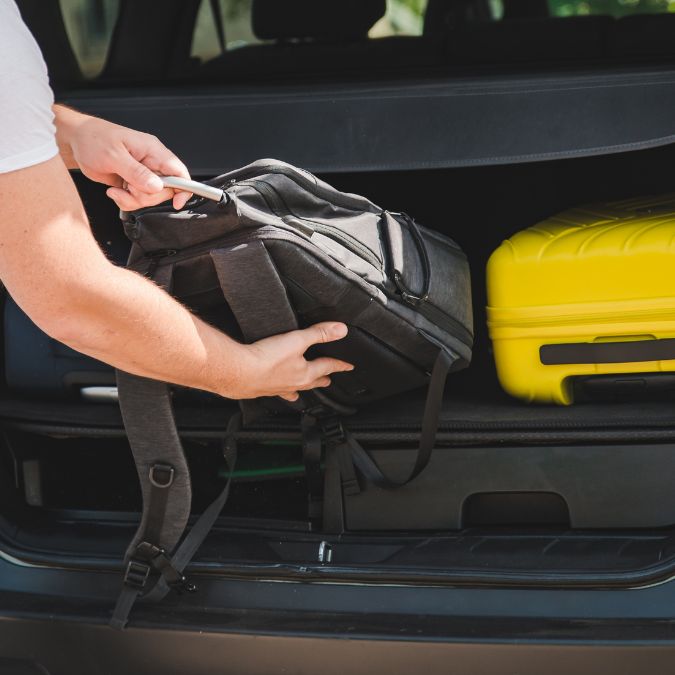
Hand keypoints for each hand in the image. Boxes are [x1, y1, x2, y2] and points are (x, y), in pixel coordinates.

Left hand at [53, 105, 191, 210]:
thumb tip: (157, 186)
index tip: (177, 202)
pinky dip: (125, 200)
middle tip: (128, 187)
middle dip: (146, 196)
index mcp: (152, 150)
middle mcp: (151, 162)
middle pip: (165, 191)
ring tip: (117, 189)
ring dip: (133, 199)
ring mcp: (142, 174)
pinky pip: (137, 200)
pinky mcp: (133, 182)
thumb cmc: (93, 139)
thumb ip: (137, 173)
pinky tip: (115, 190)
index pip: (179, 171)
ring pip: (150, 198)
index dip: (184, 189)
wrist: (76, 141)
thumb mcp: (114, 156)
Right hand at [230, 322, 353, 401]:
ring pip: (294, 390)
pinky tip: (273, 391)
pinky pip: (275, 392)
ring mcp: (277, 388)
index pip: (327, 367)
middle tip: (329, 381)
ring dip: (300, 389)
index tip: (348, 366)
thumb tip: (341, 330)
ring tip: (301, 392)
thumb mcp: (297, 340)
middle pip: (312, 382)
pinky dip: (278, 391)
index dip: (339, 364)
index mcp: (305, 373)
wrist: (238, 372)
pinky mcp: (261, 389)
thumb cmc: (267, 359)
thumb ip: (319, 333)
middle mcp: (293, 384)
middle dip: (321, 380)